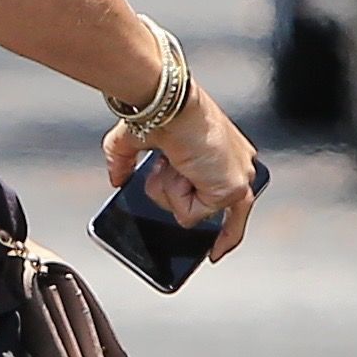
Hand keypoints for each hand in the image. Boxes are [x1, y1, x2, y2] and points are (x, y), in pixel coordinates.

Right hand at [104, 82, 259, 261]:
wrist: (168, 103)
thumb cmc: (160, 111)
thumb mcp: (136, 139)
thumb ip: (125, 161)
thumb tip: (116, 179)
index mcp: (227, 152)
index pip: (231, 199)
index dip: (222, 228)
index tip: (213, 252)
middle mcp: (239, 166)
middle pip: (224, 216)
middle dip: (187, 205)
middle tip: (173, 177)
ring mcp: (238, 179)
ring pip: (196, 214)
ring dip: (171, 191)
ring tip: (171, 161)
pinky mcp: (232, 190)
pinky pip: (192, 215)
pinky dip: (175, 194)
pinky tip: (178, 167)